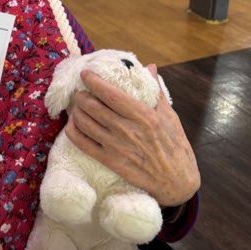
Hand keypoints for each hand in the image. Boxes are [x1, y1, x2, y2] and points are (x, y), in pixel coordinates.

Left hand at [65, 65, 199, 207]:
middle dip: (82, 96)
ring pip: (84, 123)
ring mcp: (116, 146)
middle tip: (81, 92)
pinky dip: (73, 131)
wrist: (177, 182)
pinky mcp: (109, 161)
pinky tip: (74, 124)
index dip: (94, 82)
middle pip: (92, 107)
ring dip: (76, 111)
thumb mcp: (170, 116)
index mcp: (143, 116)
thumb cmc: (175, 146)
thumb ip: (155, 91)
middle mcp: (127, 130)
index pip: (111, 94)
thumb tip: (149, 67)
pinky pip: (82, 143)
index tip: (86, 74)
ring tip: (78, 106)